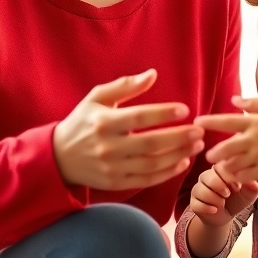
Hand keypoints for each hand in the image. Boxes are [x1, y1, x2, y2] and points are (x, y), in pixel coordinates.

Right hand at [53, 70, 203, 189]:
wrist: (58, 157)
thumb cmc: (82, 121)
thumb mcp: (97, 98)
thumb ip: (125, 86)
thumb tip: (153, 74)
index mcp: (103, 122)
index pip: (139, 117)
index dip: (164, 113)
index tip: (185, 109)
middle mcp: (108, 147)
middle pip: (150, 144)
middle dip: (179, 138)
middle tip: (199, 131)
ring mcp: (111, 168)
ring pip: (152, 164)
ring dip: (178, 155)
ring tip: (196, 145)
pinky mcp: (115, 183)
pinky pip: (146, 180)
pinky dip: (167, 173)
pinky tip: (182, 162)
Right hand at [189, 161, 257, 226]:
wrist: (226, 216)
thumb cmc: (237, 198)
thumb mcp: (248, 193)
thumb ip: (251, 186)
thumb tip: (252, 183)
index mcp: (219, 169)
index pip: (219, 166)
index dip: (228, 176)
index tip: (237, 187)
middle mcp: (207, 176)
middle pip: (208, 176)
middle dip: (219, 186)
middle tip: (228, 194)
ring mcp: (198, 189)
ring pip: (200, 190)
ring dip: (214, 198)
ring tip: (222, 203)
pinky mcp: (193, 203)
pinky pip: (196, 203)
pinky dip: (207, 208)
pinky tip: (215, 210)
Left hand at [197, 96, 257, 181]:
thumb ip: (253, 103)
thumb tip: (233, 99)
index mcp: (257, 122)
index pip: (228, 120)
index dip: (210, 121)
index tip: (196, 122)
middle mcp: (256, 139)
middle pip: (226, 146)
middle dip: (214, 152)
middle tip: (208, 155)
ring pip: (233, 164)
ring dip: (225, 166)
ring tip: (222, 166)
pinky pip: (244, 176)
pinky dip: (237, 176)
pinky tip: (236, 175)